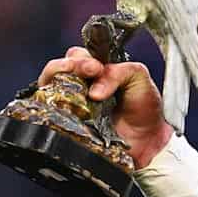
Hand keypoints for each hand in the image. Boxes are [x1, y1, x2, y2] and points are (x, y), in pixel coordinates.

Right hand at [38, 46, 172, 166]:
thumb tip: (94, 90)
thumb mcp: (138, 77)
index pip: (77, 56)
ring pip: (49, 85)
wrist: (148, 140)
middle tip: (90, 70)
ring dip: (59, 77)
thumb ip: (118, 72)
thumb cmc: (144, 108)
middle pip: (59, 67)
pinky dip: (53, 102)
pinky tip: (68, 103)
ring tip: (76, 81)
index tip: (96, 67)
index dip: (83, 58)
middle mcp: (80, 86)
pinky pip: (50, 110)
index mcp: (96, 71)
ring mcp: (71, 105)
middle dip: (70, 64)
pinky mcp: (67, 125)